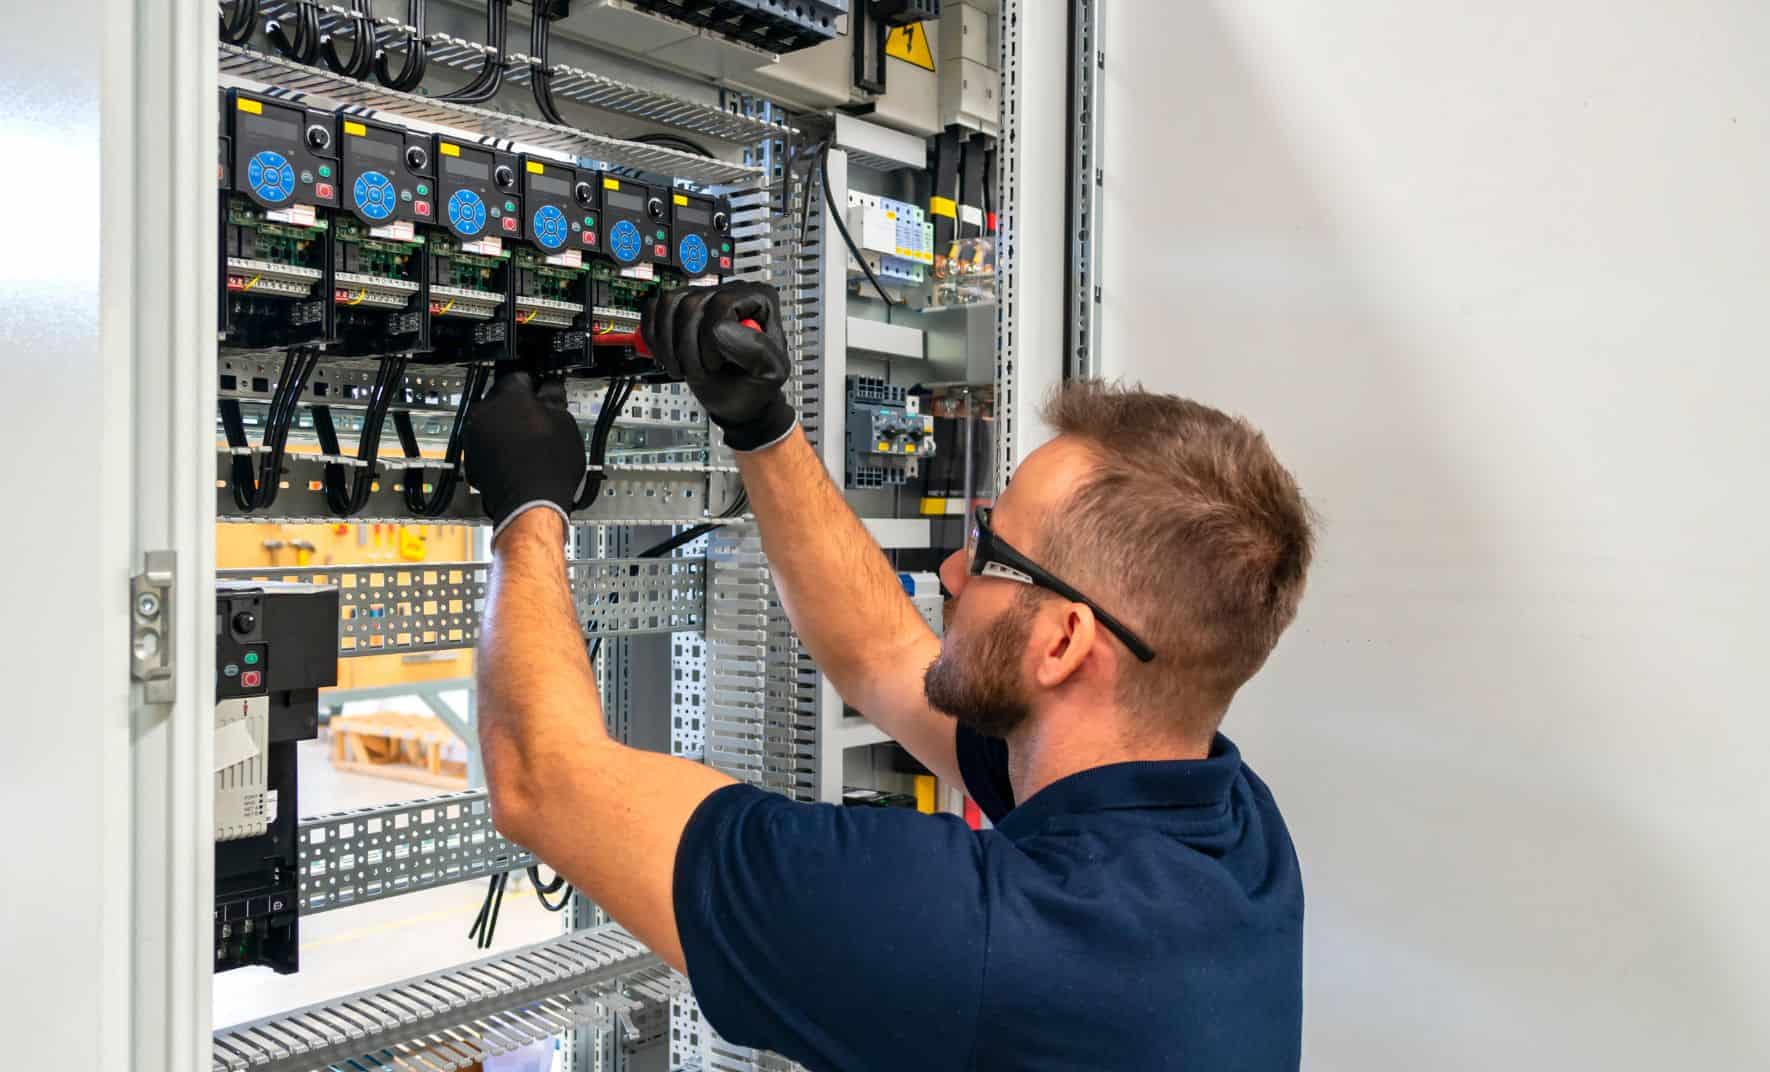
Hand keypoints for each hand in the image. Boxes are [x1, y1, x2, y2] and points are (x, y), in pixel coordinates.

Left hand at [464, 371, 585, 538]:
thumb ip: (554, 399)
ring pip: (492, 422)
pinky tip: (518, 458)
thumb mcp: (565, 424)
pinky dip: (498, 447)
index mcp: (508, 396)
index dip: (535, 385)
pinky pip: (485, 444)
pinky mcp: (471, 458)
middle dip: (518, 407)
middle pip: (501, 399)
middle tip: (539, 421)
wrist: (531, 504)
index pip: (520, 377)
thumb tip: (550, 389)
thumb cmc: (549, 467)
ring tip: (530, 443)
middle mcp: (484, 412)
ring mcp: (474, 436)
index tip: (542, 394)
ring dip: (507, 427)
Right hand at [641, 281, 794, 450]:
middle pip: (691, 303)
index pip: (722, 303)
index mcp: (760, 300)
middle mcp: (730, 292)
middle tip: (699, 370)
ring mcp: (702, 298)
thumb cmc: (756, 383)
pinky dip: (654, 336)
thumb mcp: (772, 373)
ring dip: (669, 345)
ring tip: (684, 366)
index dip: (712, 339)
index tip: (718, 364)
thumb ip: (757, 349)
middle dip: (688, 347)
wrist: (737, 397)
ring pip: (668, 304)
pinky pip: (653, 309)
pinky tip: (668, 355)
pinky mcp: (679, 309)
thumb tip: (721, 329)